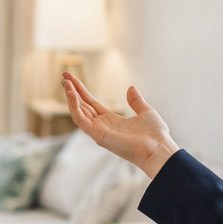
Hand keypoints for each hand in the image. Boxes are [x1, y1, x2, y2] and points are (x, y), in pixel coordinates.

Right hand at [62, 75, 178, 177]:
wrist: (158, 148)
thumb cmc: (155, 134)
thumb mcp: (145, 112)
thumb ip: (136, 101)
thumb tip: (131, 87)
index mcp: (112, 121)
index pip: (91, 103)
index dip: (82, 91)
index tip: (73, 79)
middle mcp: (102, 126)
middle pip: (82, 105)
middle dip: (72, 91)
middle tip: (64, 75)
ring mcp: (98, 131)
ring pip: (78, 111)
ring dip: (70, 96)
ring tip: (65, 81)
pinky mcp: (97, 135)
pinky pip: (80, 119)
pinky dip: (74, 106)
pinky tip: (72, 93)